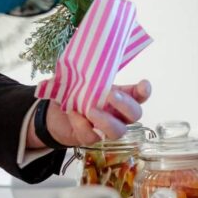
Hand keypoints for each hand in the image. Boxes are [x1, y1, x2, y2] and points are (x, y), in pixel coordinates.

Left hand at [27, 80, 151, 148]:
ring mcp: (105, 129)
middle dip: (126, 105)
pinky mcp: (89, 139)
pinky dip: (82, 125)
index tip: (143, 84)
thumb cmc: (72, 92)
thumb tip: (87, 58)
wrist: (53, 113)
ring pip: (118, 131)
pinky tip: (73, 114)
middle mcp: (117, 114)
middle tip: (111, 95)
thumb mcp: (79, 78)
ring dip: (107, 121)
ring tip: (91, 111)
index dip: (144, 91)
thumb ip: (87, 71)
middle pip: (135, 115)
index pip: (139, 96)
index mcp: (119, 96)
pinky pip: (91, 137)